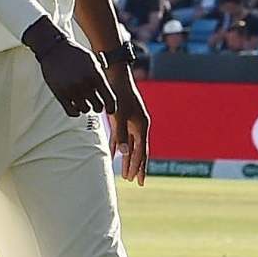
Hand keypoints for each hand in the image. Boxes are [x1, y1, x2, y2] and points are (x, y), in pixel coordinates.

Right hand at [23, 17, 116, 118]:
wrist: (55, 49)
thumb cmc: (76, 54)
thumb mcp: (93, 60)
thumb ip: (102, 75)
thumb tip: (109, 89)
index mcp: (96, 75)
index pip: (109, 99)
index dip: (111, 107)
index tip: (110, 110)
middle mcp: (85, 84)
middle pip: (98, 107)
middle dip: (98, 106)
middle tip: (96, 104)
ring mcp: (72, 90)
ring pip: (85, 110)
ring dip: (86, 108)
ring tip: (84, 102)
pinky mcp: (60, 94)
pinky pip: (72, 112)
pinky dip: (76, 112)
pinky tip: (76, 106)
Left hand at [107, 63, 150, 184]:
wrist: (116, 75)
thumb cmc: (118, 94)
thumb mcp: (119, 115)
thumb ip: (121, 135)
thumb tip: (124, 154)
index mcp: (141, 125)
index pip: (141, 151)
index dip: (139, 166)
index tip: (138, 181)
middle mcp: (139, 125)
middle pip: (139, 150)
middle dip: (137, 166)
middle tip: (135, 181)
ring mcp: (131, 121)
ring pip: (131, 145)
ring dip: (128, 159)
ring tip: (125, 173)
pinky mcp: (122, 118)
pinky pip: (122, 137)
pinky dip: (119, 147)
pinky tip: (115, 154)